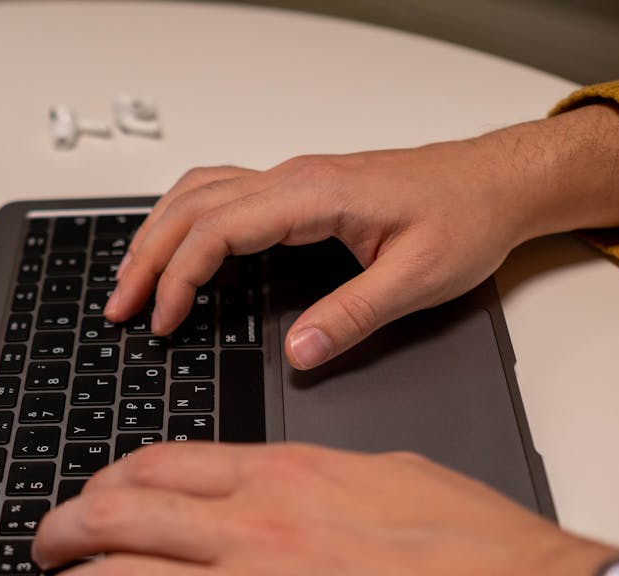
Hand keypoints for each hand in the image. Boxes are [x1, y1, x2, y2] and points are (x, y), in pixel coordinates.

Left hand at [30, 442, 618, 575]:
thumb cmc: (486, 552)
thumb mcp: (390, 475)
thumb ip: (313, 478)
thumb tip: (267, 483)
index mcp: (287, 479)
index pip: (160, 468)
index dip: (105, 484)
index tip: (91, 500)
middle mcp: (258, 536)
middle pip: (120, 521)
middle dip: (63, 533)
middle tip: (44, 550)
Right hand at [109, 106, 618, 368]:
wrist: (498, 182)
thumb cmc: (466, 218)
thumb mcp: (419, 279)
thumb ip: (353, 317)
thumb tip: (299, 353)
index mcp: (317, 195)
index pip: (219, 230)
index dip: (180, 276)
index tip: (164, 320)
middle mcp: (296, 179)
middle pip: (192, 206)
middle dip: (147, 257)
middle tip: (120, 307)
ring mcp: (294, 179)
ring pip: (199, 192)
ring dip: (157, 234)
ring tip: (133, 283)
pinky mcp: (299, 189)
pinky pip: (220, 193)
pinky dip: (184, 222)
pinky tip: (176, 249)